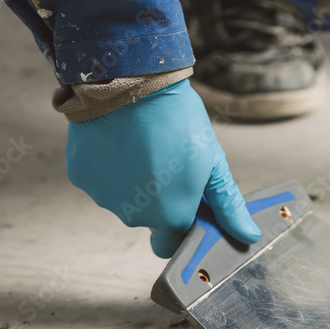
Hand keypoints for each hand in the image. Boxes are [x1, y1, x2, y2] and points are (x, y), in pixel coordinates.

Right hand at [66, 79, 260, 257]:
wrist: (132, 83)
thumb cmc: (178, 122)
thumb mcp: (213, 162)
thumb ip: (228, 204)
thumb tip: (248, 236)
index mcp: (169, 217)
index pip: (171, 245)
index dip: (180, 227)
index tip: (187, 203)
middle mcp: (132, 216)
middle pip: (146, 219)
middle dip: (157, 199)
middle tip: (167, 162)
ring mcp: (104, 196)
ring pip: (121, 198)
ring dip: (132, 180)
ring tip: (144, 145)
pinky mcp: (81, 175)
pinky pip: (98, 177)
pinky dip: (108, 164)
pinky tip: (120, 139)